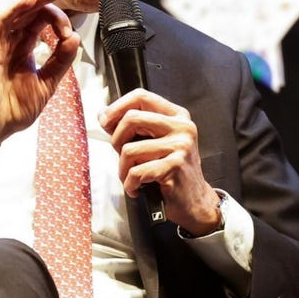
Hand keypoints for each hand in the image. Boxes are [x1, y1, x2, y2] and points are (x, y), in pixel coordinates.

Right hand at [0, 0, 80, 158]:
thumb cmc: (16, 108)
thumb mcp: (48, 82)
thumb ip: (61, 60)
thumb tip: (73, 36)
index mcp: (23, 47)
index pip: (40, 19)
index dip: (59, 17)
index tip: (71, 32)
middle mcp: (11, 41)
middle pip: (31, 9)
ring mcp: (0, 43)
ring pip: (18, 9)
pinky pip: (2, 21)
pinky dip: (17, 8)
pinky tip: (33, 0)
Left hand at [98, 89, 221, 235]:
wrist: (195, 201)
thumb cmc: (172, 171)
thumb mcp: (156, 142)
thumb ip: (134, 127)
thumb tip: (103, 114)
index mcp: (177, 116)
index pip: (141, 96)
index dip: (117, 107)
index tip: (105, 122)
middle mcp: (182, 127)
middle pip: (131, 118)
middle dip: (117, 140)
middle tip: (122, 156)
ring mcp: (180, 146)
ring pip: (129, 150)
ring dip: (123, 170)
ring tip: (132, 178)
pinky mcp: (175, 166)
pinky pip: (136, 172)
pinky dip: (130, 184)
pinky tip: (137, 188)